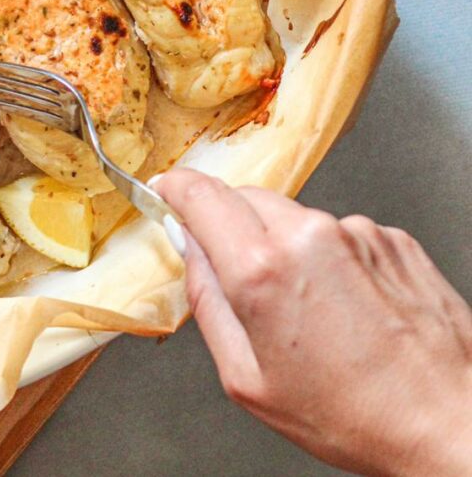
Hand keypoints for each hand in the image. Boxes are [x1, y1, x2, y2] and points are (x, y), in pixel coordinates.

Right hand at [153, 169, 471, 475]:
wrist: (449, 423)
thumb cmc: (353, 414)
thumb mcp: (246, 377)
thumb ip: (206, 301)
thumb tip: (188, 250)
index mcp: (262, 271)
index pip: (201, 195)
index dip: (175, 188)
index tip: (166, 191)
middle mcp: (310, 237)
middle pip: (244, 198)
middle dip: (228, 225)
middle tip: (237, 276)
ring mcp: (358, 233)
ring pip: (293, 218)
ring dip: (283, 246)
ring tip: (307, 312)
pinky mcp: (392, 239)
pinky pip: (338, 233)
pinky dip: (328, 258)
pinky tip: (344, 308)